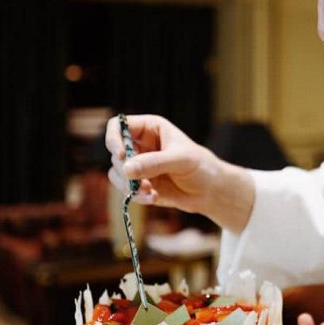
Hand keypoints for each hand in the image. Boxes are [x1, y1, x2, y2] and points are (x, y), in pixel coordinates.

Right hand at [105, 114, 254, 232]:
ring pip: (116, 173)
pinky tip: (154, 198)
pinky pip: (126, 190)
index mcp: (149, 129)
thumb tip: (127, 168)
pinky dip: (136, 196)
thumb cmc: (201, 166)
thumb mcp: (181, 160)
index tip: (121, 155)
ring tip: (150, 192)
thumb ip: (154, 163)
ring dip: (130, 186)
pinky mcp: (139, 184)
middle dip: (126, 170)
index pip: (118, 126)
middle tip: (140, 181)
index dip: (114, 139)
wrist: (210, 191)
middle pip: (115, 154)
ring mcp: (137, 165)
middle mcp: (139, 145)